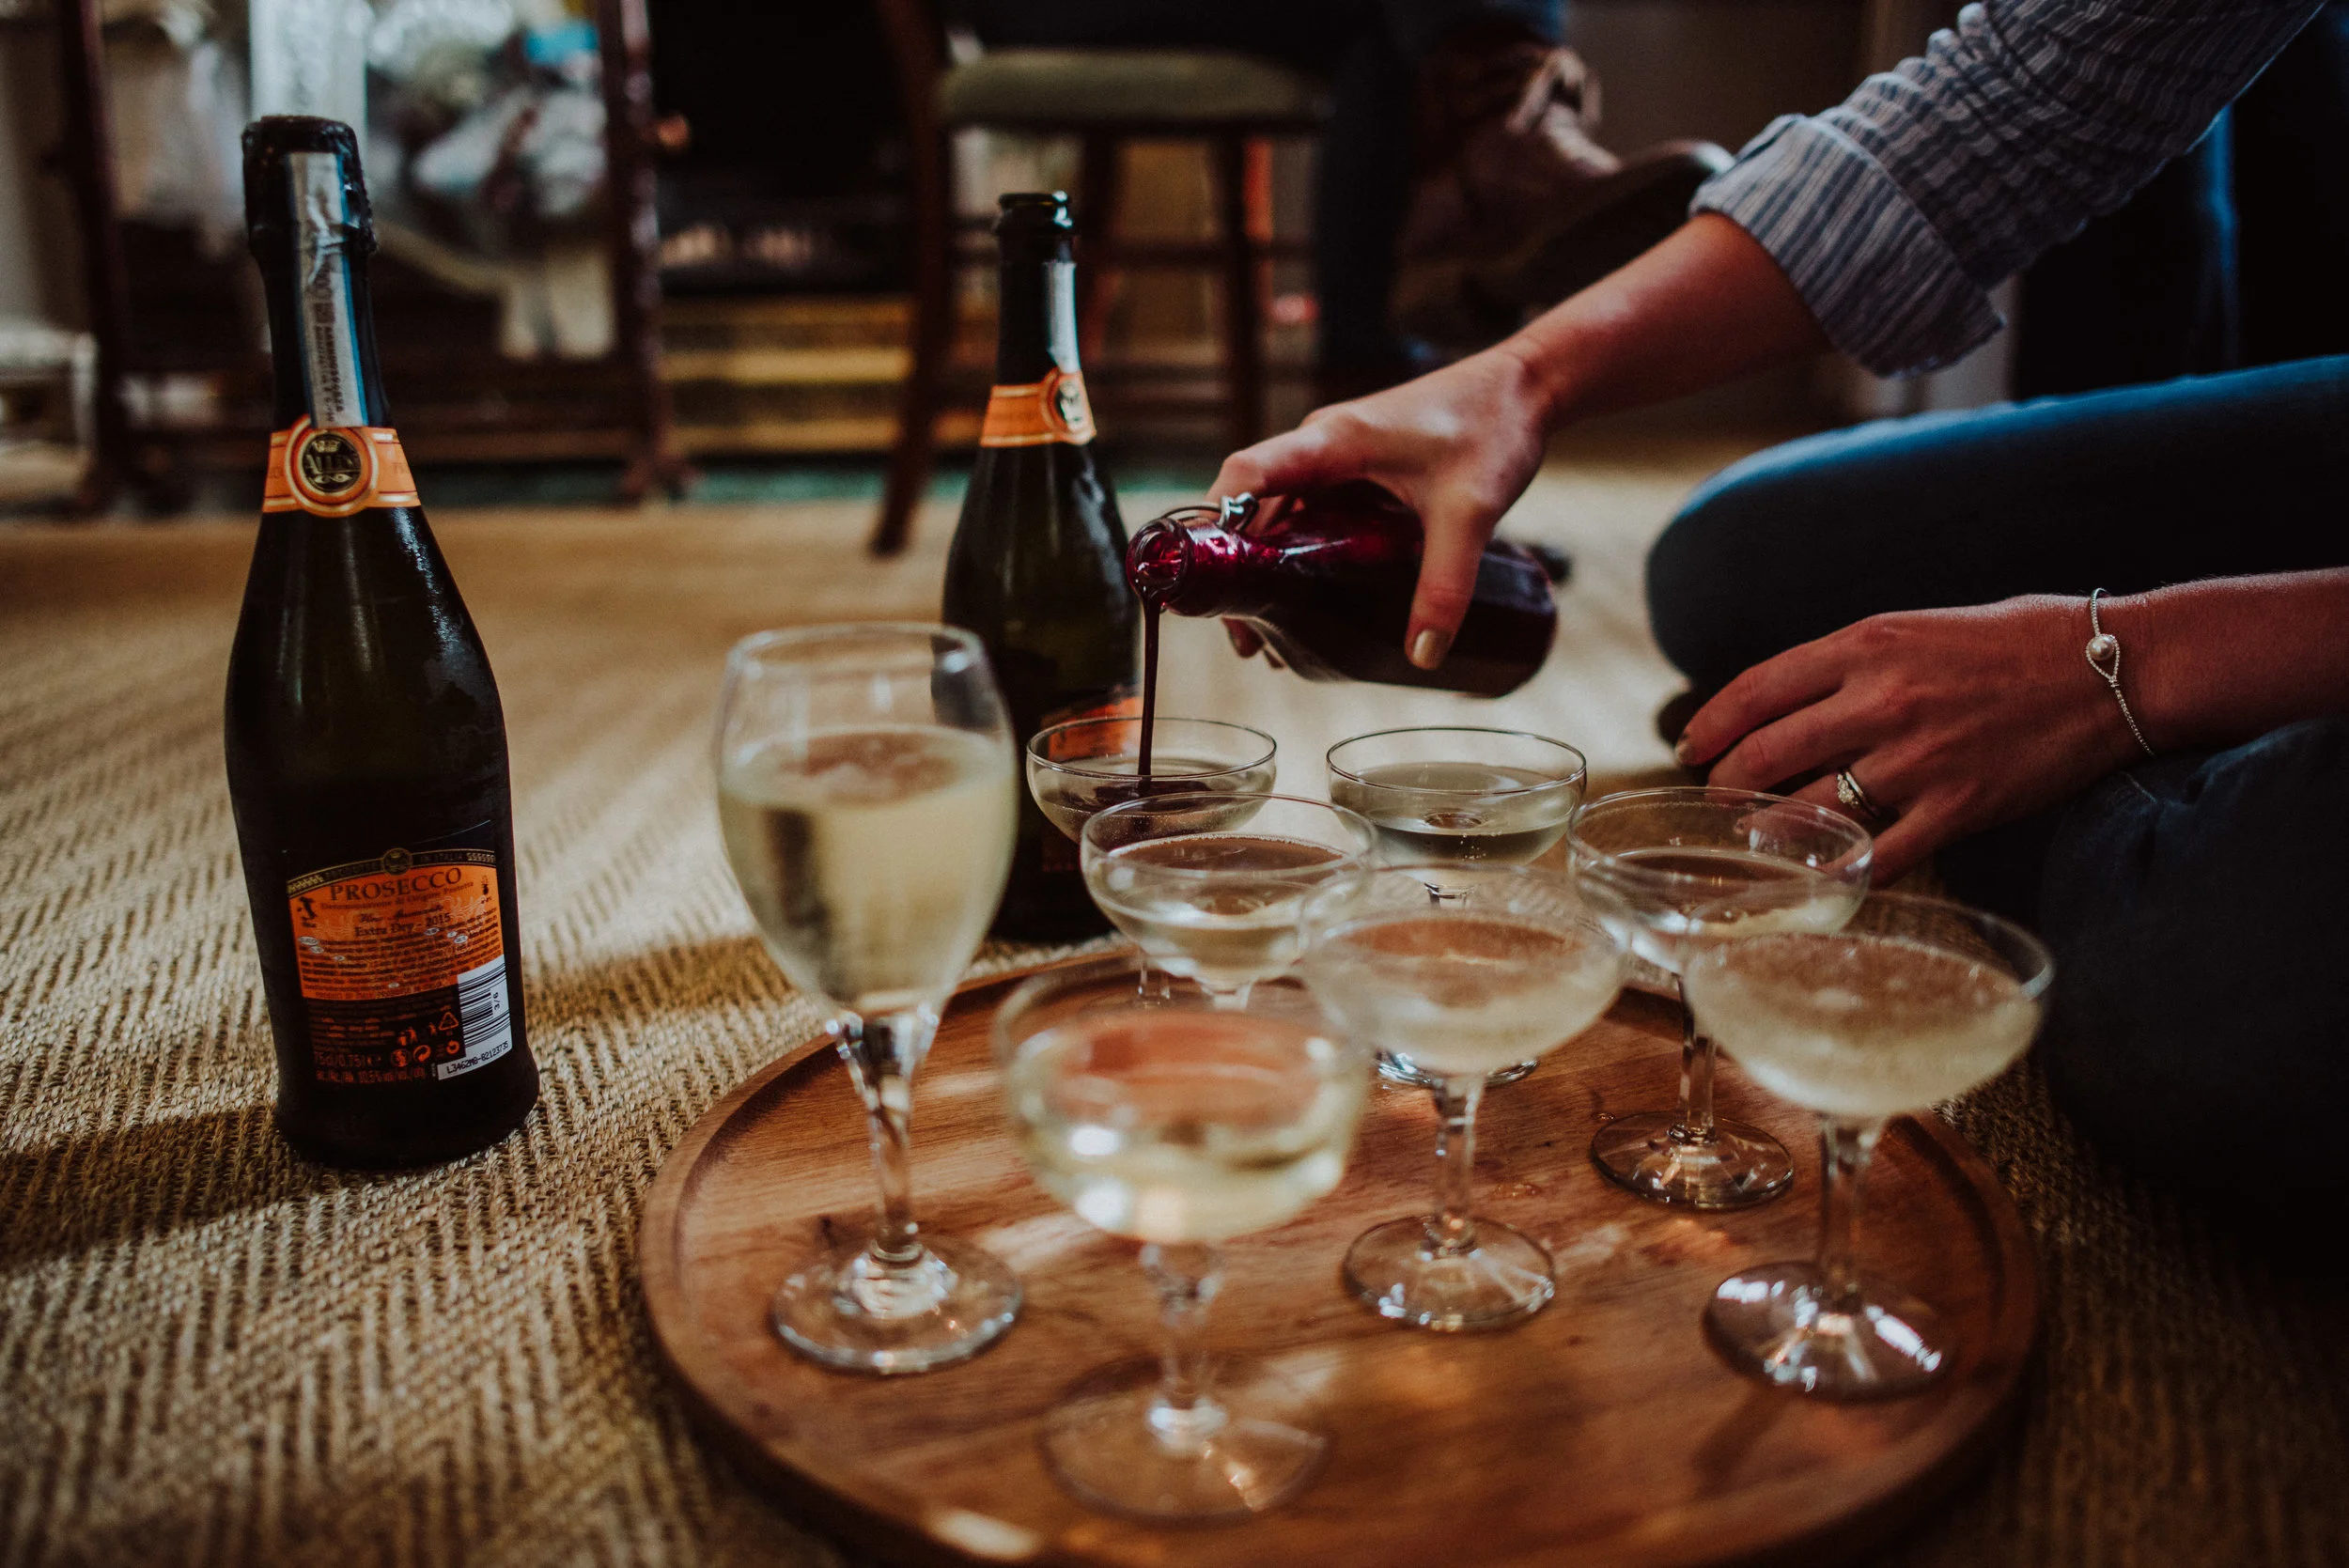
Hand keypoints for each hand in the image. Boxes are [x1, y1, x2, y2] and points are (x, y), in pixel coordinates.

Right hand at [1210, 344, 1551, 669]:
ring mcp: (1338, 458)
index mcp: (1332, 441)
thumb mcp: (1470, 513)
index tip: (1204, 583)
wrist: (1528, 387)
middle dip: (1241, 571)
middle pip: (1252, 505)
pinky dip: (1302, 555)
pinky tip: (1315, 600)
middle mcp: (1322, 445)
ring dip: (1270, 568)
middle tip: (1247, 637)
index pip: (1246, 475)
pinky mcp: (1358, 470)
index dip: (1215, 525)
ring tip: (1274, 633)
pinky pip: (1312, 514)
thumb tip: (1423, 654)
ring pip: (1281, 514)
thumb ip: (1446, 584)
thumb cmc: (1494, 428)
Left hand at [1674, 596, 2143, 880]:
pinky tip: (1820, 877)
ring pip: (1809, 808)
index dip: (1710, 725)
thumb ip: (1851, 664)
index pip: (1756, 690)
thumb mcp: (1917, 627)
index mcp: (1868, 643)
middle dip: (1726, 783)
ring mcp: (1919, 758)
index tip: (1690, 747)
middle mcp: (1882, 700)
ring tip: (1754, 837)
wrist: (2115, 667)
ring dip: (1769, 830)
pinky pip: (1878, 855)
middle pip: (1767, 753)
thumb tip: (1784, 703)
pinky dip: (1840, 871)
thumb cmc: (2016, 641)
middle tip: (1716, 798)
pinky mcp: (1959, 807)